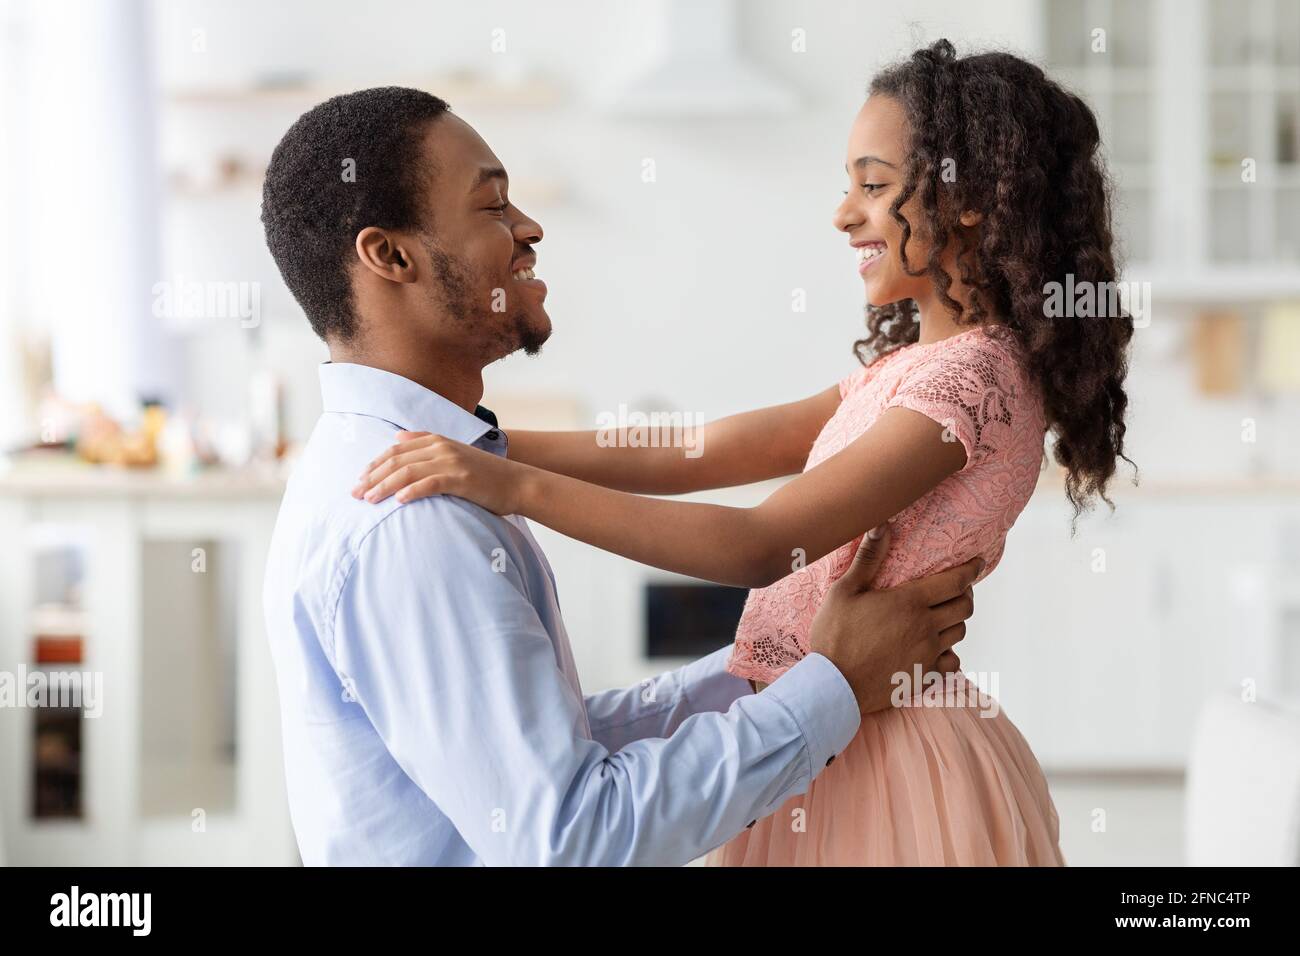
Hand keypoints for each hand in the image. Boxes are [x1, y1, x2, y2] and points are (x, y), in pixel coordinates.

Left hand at [352, 430, 529, 515]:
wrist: (517, 483)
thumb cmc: (484, 474)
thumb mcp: (454, 452)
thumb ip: (426, 444)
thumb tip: (397, 437)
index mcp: (437, 440)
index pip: (396, 450)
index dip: (375, 464)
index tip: (359, 479)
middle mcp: (441, 447)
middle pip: (397, 460)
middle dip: (373, 476)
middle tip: (355, 493)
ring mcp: (451, 462)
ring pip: (408, 472)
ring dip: (384, 486)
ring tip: (369, 499)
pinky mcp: (461, 479)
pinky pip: (430, 484)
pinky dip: (412, 491)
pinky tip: (398, 500)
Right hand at [808, 525, 981, 714]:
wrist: (833, 685)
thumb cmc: (834, 635)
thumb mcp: (844, 591)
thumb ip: (868, 558)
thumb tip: (882, 524)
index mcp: (909, 602)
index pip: (955, 581)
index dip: (971, 569)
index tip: (978, 563)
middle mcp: (925, 627)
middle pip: (965, 606)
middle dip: (966, 593)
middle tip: (956, 589)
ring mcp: (927, 654)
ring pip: (960, 633)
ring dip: (956, 621)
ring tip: (943, 615)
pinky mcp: (924, 676)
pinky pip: (953, 662)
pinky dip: (950, 652)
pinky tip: (937, 648)